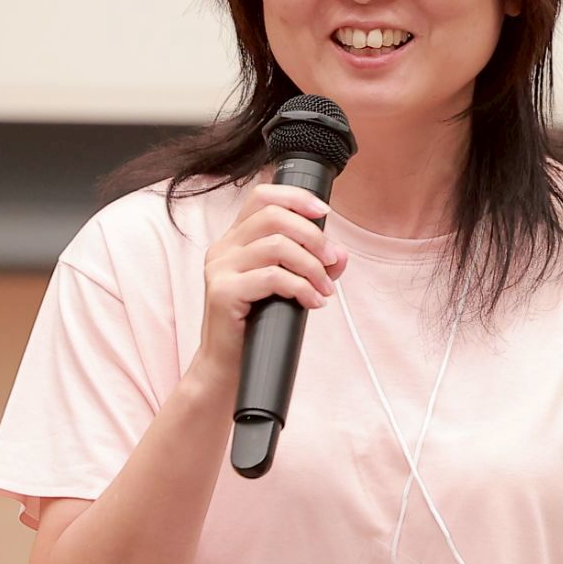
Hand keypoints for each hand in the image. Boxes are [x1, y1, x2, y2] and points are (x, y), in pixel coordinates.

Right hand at [192, 181, 348, 380]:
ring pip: (276, 246)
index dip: (296, 198)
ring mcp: (220, 269)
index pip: (262, 196)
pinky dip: (301, 287)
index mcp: (234, 240)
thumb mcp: (288, 289)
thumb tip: (342, 253)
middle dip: (313, 236)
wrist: (227, 367)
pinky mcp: (224, 292)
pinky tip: (312, 302)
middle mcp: (223, 248)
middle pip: (274, 217)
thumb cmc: (257, 326)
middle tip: (331, 261)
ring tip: (324, 289)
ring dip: (312, 267)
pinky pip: (272, 277)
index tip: (324, 213)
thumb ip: (314, 266)